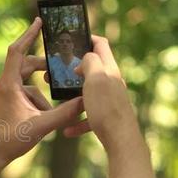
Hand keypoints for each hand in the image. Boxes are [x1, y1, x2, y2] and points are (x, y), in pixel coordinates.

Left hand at [0, 18, 84, 167]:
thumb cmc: (8, 140)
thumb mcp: (41, 126)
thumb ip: (65, 113)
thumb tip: (86, 101)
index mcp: (8, 84)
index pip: (17, 51)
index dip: (29, 34)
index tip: (39, 21)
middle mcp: (3, 85)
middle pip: (26, 66)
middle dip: (44, 68)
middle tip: (60, 71)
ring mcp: (1, 93)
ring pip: (27, 84)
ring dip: (41, 95)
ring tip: (50, 114)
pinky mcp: (3, 102)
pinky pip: (22, 94)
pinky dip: (34, 103)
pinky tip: (41, 120)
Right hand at [66, 35, 138, 149]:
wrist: (121, 140)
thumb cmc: (107, 107)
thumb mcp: (96, 78)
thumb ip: (90, 62)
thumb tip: (85, 59)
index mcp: (109, 69)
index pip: (101, 45)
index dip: (87, 37)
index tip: (71, 40)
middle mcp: (111, 82)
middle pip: (93, 69)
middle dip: (74, 69)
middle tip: (56, 73)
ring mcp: (109, 100)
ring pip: (88, 92)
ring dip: (72, 95)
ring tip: (58, 97)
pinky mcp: (106, 117)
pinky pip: (88, 116)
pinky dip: (77, 121)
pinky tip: (67, 129)